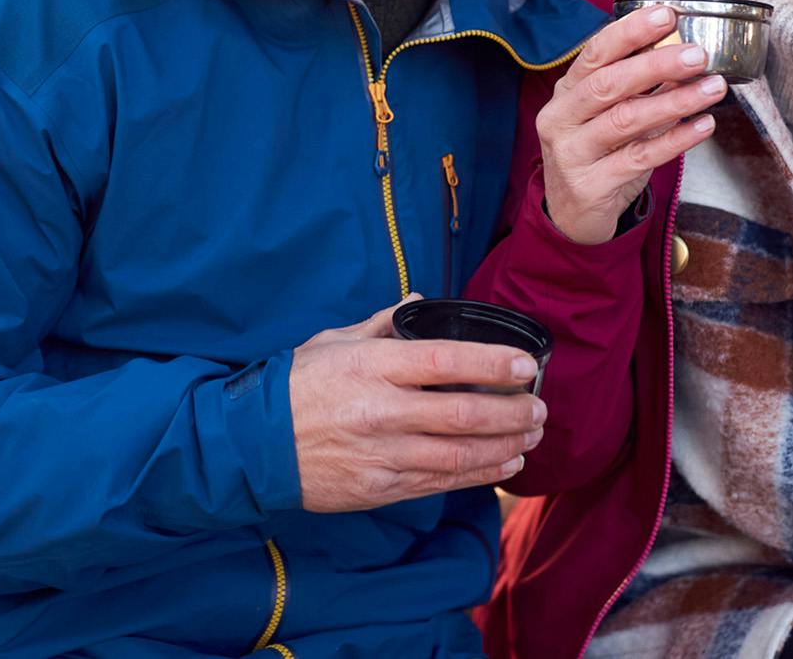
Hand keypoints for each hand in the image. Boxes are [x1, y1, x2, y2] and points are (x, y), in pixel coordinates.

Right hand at [289, 297, 547, 512]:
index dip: (493, 363)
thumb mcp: (333, 341)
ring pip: (459, 454)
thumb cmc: (295, 386)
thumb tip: (418, 302)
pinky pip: (440, 483)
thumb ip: (382, 323)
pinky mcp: (380, 488)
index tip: (526, 365)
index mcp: (373, 366)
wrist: (252, 446)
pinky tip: (503, 463)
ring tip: (531, 436)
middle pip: (463, 412)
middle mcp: (381, 410)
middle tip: (541, 408)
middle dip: (512, 412)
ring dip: (504, 446)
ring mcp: (382, 454)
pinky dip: (479, 475)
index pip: (445, 360)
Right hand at [538, 5, 727, 244]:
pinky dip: (676, 139)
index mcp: (566, 92)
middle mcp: (561, 118)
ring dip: (675, 101)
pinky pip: (639, 158)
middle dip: (656, 64)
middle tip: (698, 54)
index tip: (667, 14)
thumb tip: (685, 51)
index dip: (630, 31)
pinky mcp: (590, 185)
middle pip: (609, 83)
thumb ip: (638, 87)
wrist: (571, 216)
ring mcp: (572, 153)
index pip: (595, 53)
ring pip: (626, 120)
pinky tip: (704, 125)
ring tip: (713, 87)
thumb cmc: (597, 154)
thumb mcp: (608, 115)